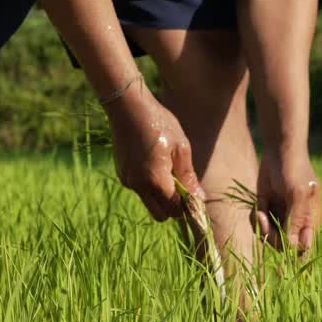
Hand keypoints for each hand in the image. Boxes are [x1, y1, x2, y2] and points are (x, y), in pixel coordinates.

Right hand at [104, 78, 205, 221]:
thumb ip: (188, 177)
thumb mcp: (181, 148)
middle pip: (160, 214)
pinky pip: (139, 189)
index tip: (194, 196)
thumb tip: (199, 198)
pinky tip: (153, 162)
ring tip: (167, 169)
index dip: (186, 207)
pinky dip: (149, 185)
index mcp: (156, 180)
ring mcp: (128, 181)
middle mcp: (139, 185)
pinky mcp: (122, 174)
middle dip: (173, 207)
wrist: (128, 108)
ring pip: (149, 202)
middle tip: (182, 188)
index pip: (175, 209)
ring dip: (160, 195)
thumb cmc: (160, 124)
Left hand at [254, 151, 321, 252]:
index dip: (294, 253)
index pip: (304, 247)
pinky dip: (256, 220)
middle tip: (264, 221)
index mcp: (310, 220)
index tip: (282, 248)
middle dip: (273, 238)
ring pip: (270, 237)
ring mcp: (281, 215)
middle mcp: (296, 221)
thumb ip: (296, 220)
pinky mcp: (267, 208)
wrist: (280, 149)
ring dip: (263, 228)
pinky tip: (257, 207)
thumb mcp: (298, 194)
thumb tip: (293, 246)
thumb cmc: (295, 170)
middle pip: (284, 246)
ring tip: (259, 213)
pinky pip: (260, 224)